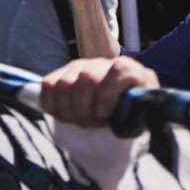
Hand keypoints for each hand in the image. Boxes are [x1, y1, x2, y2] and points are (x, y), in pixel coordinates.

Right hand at [39, 57, 158, 125]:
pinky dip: (51, 105)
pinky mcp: (63, 74)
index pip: (119, 70)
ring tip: (79, 121)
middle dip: (84, 110)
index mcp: (131, 72)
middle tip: (91, 124)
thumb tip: (136, 110)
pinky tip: (63, 115)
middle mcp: (105, 64)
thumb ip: (141, 111)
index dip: (107, 95)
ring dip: (68, 111)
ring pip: (64, 84)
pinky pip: (48, 84)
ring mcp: (82, 67)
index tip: (104, 115)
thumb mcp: (141, 116)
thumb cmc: (129, 117)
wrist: (115, 115)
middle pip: (86, 79)